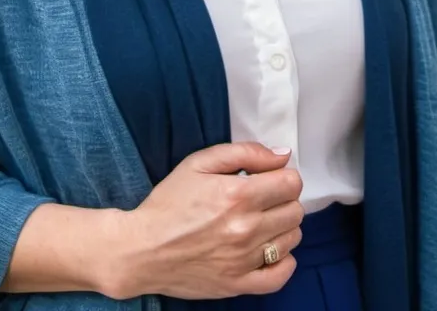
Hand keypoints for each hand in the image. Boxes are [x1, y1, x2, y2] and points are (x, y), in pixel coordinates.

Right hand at [111, 142, 304, 300]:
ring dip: (282, 226)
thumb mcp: (198, 163)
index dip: (282, 175)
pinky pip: (281, 275)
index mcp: (238, 195)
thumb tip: (282, 156)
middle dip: (282, 198)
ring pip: (292, 239)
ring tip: (259, 221)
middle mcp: (246, 228)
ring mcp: (244, 260)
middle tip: (261, 198)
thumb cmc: (168, 202)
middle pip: (295, 210)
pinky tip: (269, 249)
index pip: (291, 183)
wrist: (142, 248)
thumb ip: (244, 153)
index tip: (267, 177)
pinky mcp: (239, 284)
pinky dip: (283, 261)